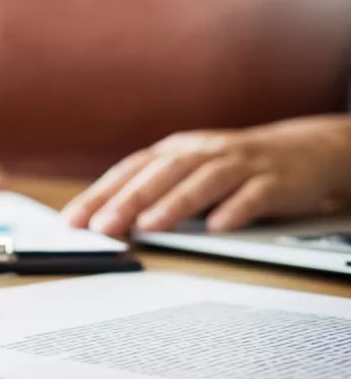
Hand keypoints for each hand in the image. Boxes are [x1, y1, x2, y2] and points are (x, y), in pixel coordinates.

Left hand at [62, 116, 350, 237]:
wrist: (305, 152)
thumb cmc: (231, 170)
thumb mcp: (186, 175)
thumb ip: (148, 195)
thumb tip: (98, 224)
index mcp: (176, 152)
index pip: (130, 170)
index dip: (99, 194)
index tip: (72, 221)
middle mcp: (204, 153)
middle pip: (162, 173)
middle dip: (128, 200)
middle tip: (102, 226)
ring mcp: (240, 164)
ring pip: (204, 180)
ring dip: (174, 203)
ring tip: (149, 226)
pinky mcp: (275, 180)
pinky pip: (254, 194)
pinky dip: (236, 208)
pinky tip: (219, 226)